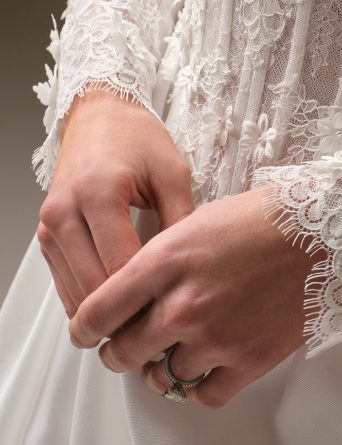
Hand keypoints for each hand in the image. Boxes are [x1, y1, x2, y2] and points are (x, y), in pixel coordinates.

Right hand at [37, 87, 194, 317]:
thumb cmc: (136, 138)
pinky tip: (121, 306)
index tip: (175, 312)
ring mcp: (51, 226)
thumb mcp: (173, 172)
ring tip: (145, 324)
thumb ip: (182, 221)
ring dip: (106, 315)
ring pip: (75, 295)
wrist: (101, 115)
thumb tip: (191, 270)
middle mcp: (65, 212)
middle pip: (93, 289)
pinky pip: (65, 284)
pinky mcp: (47, 236)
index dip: (149, 298)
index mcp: (98, 193)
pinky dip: (90, 301)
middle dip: (128, 314)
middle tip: (163, 328)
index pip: (121, 268)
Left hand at [67, 184, 324, 408]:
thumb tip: (132, 294)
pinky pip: (205, 394)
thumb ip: (158, 261)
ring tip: (174, 351)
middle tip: (125, 348)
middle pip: (124, 352)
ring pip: (163, 375)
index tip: (87, 333)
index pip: (98, 311)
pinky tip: (206, 366)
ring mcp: (216, 336)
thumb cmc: (261, 219)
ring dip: (163, 367)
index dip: (85, 328)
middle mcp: (183, 304)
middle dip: (119, 352)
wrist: (320, 232)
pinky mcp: (248, 359)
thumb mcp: (196, 222)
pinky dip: (200, 385)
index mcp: (165, 261)